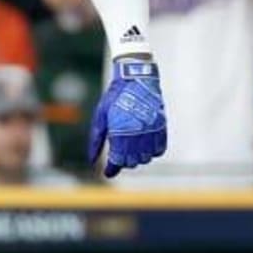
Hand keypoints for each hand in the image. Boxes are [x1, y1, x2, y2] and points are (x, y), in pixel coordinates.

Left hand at [88, 57, 165, 177]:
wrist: (136, 78)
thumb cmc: (114, 98)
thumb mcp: (101, 117)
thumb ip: (96, 140)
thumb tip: (91, 160)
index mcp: (120, 133)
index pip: (117, 161)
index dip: (111, 170)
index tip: (108, 173)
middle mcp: (137, 135)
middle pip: (132, 162)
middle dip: (123, 162)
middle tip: (118, 156)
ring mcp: (151, 131)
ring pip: (146, 158)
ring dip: (138, 158)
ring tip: (131, 150)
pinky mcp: (161, 127)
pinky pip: (159, 150)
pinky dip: (152, 152)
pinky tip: (144, 147)